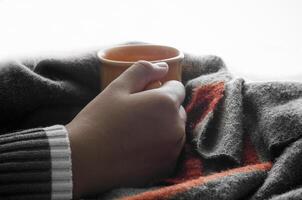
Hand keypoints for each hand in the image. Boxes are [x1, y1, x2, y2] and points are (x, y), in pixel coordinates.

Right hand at [66, 61, 185, 197]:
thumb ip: (143, 71)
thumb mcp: (117, 87)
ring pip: (175, 130)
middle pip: (178, 110)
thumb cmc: (99, 120)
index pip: (177, 88)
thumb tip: (163, 67)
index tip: (143, 97)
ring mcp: (173, 150)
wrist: (83, 161)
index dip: (160, 89)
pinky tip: (138, 149)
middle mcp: (176, 127)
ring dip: (163, 128)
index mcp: (166, 103)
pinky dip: (160, 147)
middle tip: (136, 116)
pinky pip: (170, 149)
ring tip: (135, 133)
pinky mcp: (167, 167)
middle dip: (163, 109)